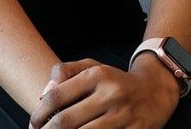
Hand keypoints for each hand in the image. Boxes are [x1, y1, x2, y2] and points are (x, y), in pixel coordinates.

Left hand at [28, 56, 178, 127]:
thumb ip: (66, 71)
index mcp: (99, 75)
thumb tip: (45, 92)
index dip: (37, 114)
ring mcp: (124, 115)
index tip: (33, 123)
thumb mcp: (94, 67)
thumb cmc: (116, 82)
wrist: (157, 90)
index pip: (56, 97)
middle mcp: (111, 94)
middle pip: (64, 121)